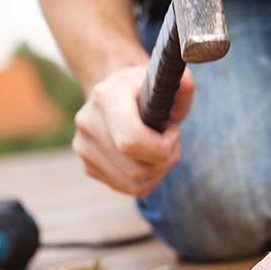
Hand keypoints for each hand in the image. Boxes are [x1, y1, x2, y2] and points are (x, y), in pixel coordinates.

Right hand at [73, 66, 193, 196]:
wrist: (113, 94)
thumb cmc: (143, 89)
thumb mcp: (164, 81)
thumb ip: (182, 84)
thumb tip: (186, 83)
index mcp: (106, 97)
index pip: (131, 142)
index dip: (162, 146)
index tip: (173, 131)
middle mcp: (88, 123)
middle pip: (136, 170)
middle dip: (164, 161)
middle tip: (172, 142)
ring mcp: (84, 148)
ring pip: (134, 184)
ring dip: (158, 171)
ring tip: (161, 149)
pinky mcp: (88, 166)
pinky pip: (127, 188)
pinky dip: (147, 179)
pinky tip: (149, 159)